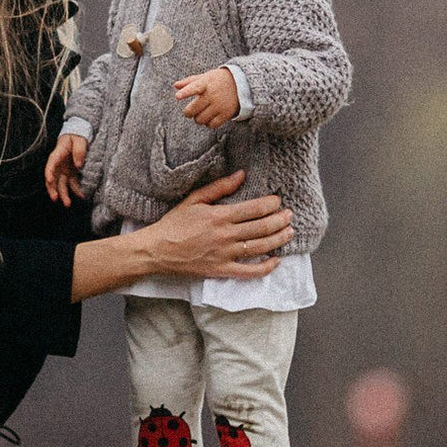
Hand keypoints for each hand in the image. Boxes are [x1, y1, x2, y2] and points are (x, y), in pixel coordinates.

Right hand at [44, 132, 88, 204]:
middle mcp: (58, 164)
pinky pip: (72, 183)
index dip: (49, 173)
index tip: (49, 181)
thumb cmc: (76, 135)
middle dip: (53, 189)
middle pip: (53, 178)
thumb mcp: (79, 140)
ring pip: (61, 184)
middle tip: (56, 198)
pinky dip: (76, 190)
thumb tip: (78, 165)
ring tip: (67, 204)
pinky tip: (81, 196)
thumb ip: (79, 151)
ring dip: (63, 194)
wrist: (78, 134)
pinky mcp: (71, 172)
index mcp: (57, 154)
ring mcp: (64, 169)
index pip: (50, 165)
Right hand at [141, 170, 292, 278]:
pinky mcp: (221, 271)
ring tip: (289, 232)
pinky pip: (249, 272)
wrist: (156, 250)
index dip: (271, 205)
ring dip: (279, 239)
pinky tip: (276, 261)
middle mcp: (225, 235)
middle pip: (262, 227)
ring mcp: (225, 255)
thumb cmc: (174, 224)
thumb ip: (219, 187)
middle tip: (289, 215)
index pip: (254, 209)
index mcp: (219, 216)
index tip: (278, 201)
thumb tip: (241, 175)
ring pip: (260, 247)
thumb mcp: (194, 199)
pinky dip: (265, 267)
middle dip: (280, 220)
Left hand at [175, 67, 239, 126]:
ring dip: (198, 118)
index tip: (177, 96)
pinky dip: (208, 123)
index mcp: (205, 83)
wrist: (240, 83)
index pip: (194, 88)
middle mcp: (212, 95)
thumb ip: (189, 82)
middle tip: (190, 110)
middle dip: (188, 112)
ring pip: (200, 120)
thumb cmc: (217, 80)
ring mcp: (219, 105)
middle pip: (193, 110)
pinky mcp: (226, 114)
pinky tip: (209, 117)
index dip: (185, 93)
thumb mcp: (205, 77)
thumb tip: (175, 86)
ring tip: (201, 112)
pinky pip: (211, 125)